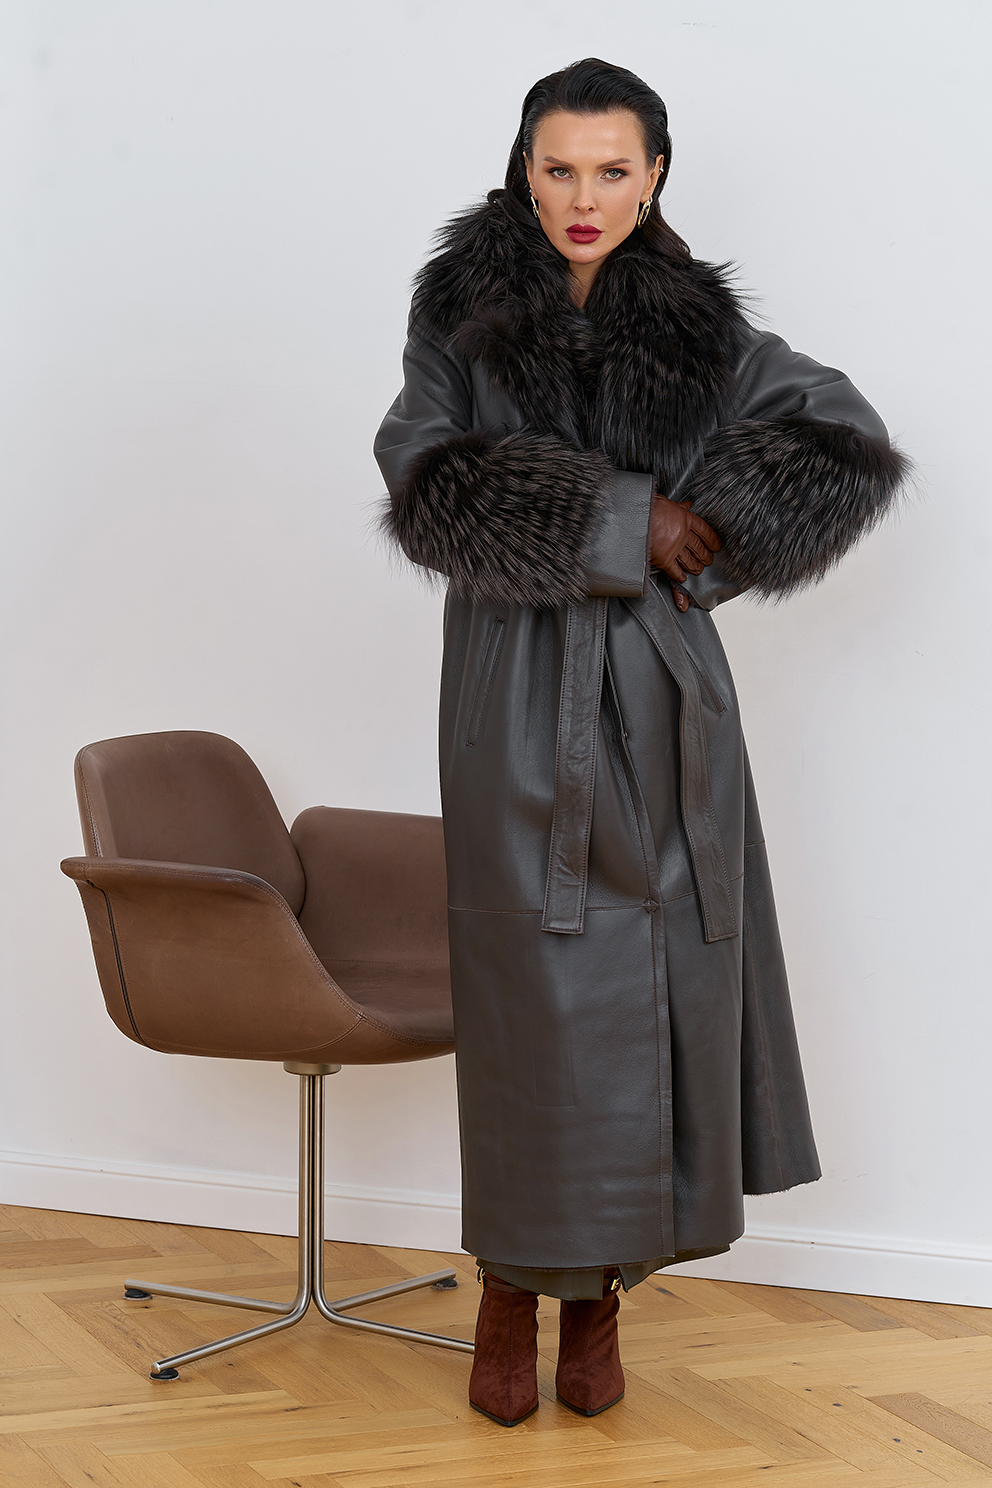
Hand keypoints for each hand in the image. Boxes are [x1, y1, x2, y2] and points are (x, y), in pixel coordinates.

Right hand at [649, 496, 720, 610]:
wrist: (635, 517)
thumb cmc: (648, 507)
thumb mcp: (666, 502)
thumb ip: (678, 507)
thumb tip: (686, 505)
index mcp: (685, 519)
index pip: (704, 530)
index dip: (712, 539)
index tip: (716, 545)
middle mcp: (682, 535)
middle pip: (698, 547)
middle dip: (705, 555)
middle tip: (708, 560)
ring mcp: (674, 548)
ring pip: (688, 560)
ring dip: (694, 566)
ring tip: (698, 569)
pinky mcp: (664, 559)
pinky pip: (674, 570)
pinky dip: (678, 575)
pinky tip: (682, 578)